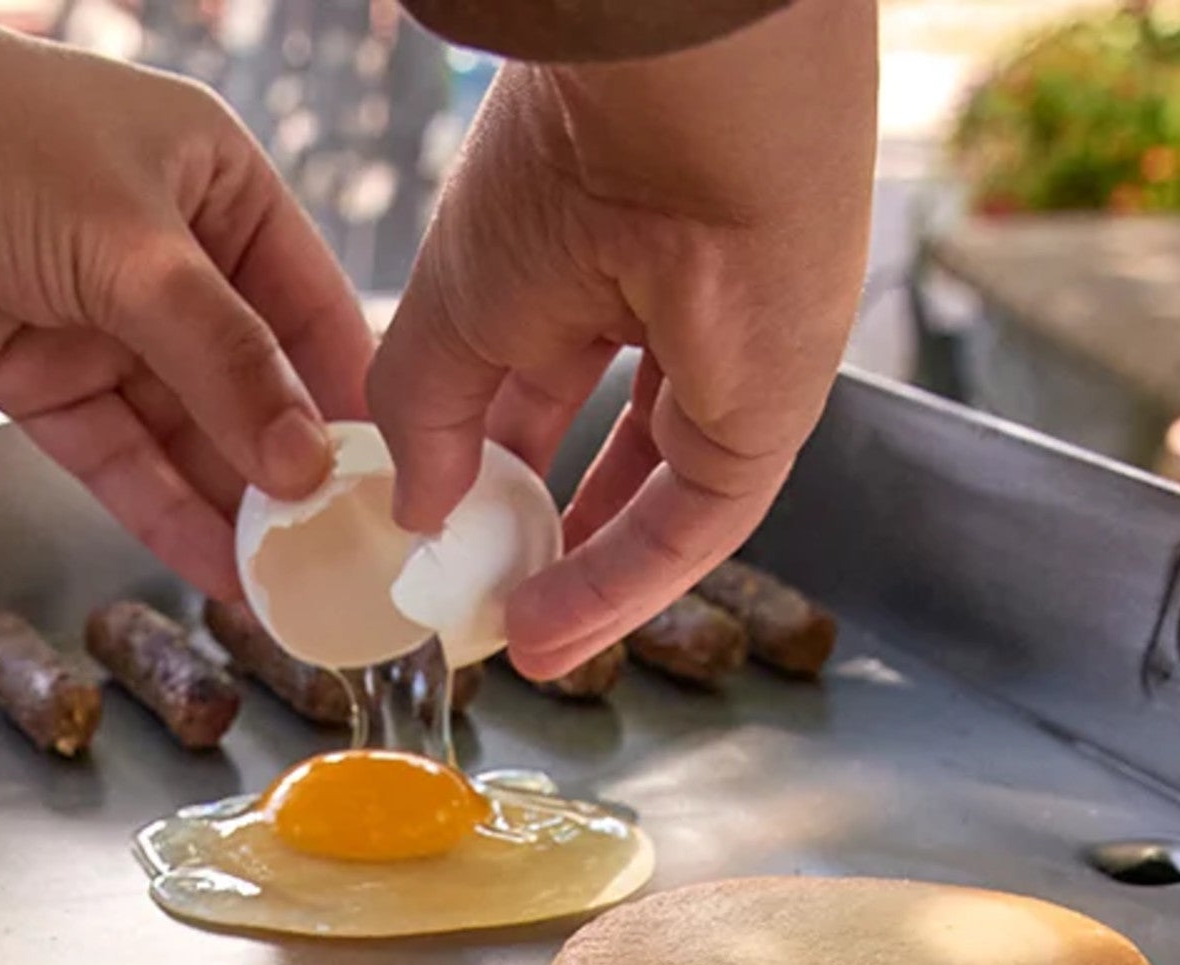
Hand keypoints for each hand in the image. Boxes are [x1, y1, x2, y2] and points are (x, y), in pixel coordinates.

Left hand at [0, 0, 372, 596]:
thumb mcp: (133, 252)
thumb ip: (223, 364)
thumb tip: (304, 466)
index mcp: (220, 185)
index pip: (315, 309)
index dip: (356, 402)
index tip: (399, 489)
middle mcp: (175, 257)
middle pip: (256, 387)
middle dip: (298, 479)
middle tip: (351, 565)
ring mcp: (108, 324)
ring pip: (192, 438)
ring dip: (237, 516)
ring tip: (295, 594)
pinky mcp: (47, 381)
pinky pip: (126, 463)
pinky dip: (168, 517)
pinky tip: (220, 573)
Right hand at [366, 0, 876, 678]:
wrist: (676, 106)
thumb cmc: (562, 158)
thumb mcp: (448, 309)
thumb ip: (423, 415)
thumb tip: (412, 509)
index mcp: (593, 258)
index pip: (543, 391)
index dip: (492, 473)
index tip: (445, 541)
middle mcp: (672, 312)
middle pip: (612, 455)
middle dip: (549, 538)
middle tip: (487, 604)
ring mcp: (728, 368)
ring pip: (655, 503)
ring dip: (585, 585)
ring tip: (517, 643)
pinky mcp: (767, 416)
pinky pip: (689, 526)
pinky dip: (619, 585)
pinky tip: (548, 629)